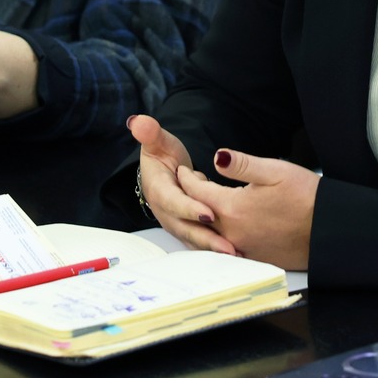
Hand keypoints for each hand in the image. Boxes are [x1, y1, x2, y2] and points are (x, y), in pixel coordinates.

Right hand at [128, 115, 234, 255]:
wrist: (163, 173)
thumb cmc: (163, 155)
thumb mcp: (157, 142)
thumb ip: (150, 133)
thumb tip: (138, 122)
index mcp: (159, 190)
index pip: (173, 202)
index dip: (189, 209)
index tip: (208, 213)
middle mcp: (167, 213)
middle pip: (186, 229)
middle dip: (207, 239)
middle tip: (228, 246)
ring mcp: (177, 225)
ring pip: (196, 240)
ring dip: (214, 249)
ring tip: (237, 255)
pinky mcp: (189, 232)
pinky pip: (203, 244)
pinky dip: (217, 250)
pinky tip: (239, 255)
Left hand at [178, 148, 318, 269]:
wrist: (330, 230)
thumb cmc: (306, 196)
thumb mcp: (275, 170)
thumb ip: (241, 164)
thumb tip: (216, 156)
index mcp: (234, 208)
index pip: (197, 193)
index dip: (187, 179)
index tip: (183, 170)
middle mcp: (233, 233)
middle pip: (198, 215)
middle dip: (190, 198)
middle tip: (192, 183)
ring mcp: (243, 248)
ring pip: (209, 234)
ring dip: (202, 217)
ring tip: (205, 202)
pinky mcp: (254, 258)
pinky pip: (225, 247)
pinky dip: (216, 234)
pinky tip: (223, 224)